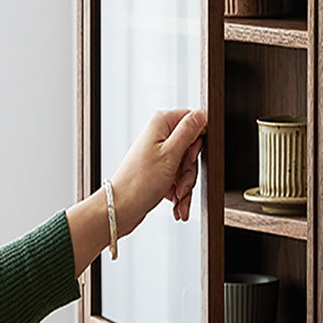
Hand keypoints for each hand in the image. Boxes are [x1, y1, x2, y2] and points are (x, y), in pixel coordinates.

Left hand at [66, 109, 206, 276]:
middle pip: (191, 148)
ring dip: (186, 186)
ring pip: (187, 166)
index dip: (197, 141)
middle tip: (182, 183)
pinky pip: (179, 178)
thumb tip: (201, 114)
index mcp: (161, 124)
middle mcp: (160, 136)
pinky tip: (177, 206)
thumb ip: (188, 131)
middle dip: (190, 171)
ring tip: (178, 198)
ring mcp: (160, 154)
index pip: (193, 121)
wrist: (121, 208)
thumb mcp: (171, 154)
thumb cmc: (139, 182)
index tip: (190, 158)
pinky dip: (180, 193)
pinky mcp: (160, 170)